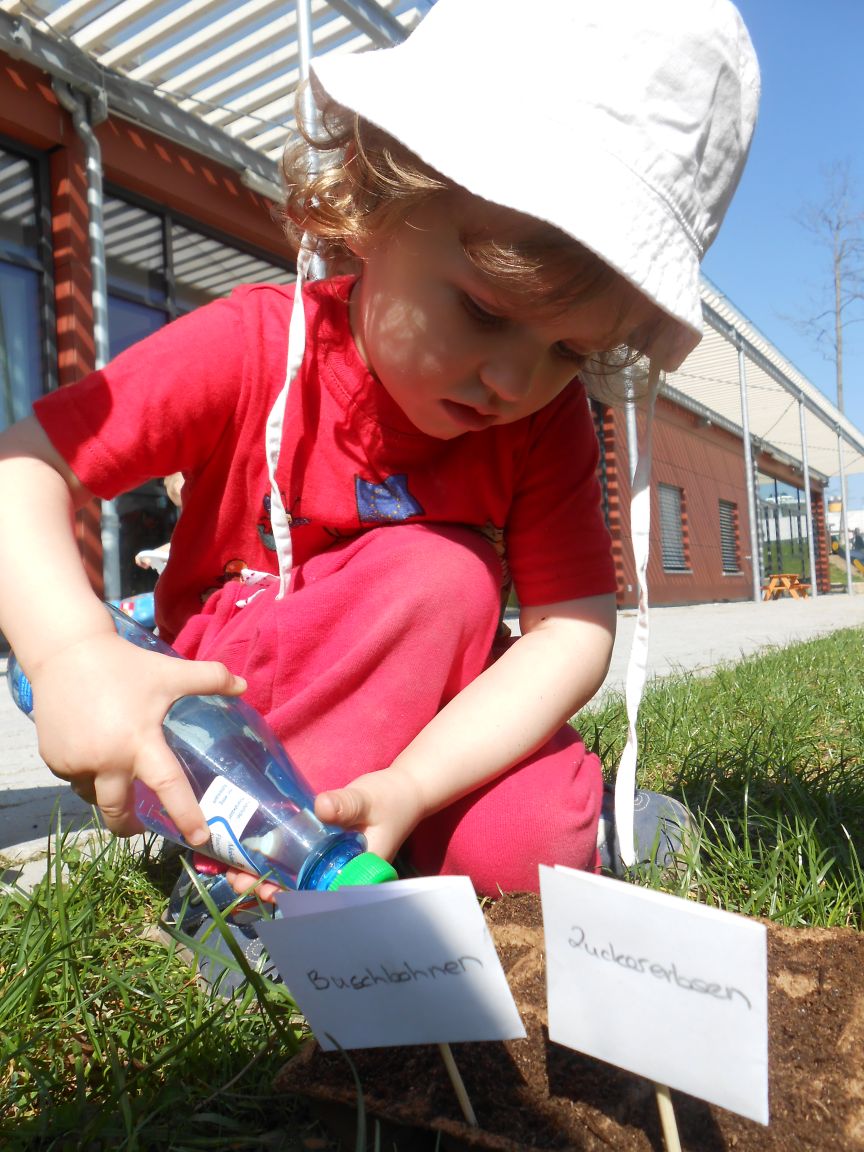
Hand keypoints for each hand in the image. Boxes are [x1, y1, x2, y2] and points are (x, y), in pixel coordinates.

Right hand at [29, 630, 245, 845]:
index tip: (199, 839)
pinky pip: (74, 779)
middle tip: (141, 826)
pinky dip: (85, 776)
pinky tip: (91, 755)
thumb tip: (244, 685)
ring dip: (106, 796)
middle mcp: (106, 760)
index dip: (185, 814)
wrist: (66, 653)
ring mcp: (75, 762)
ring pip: (93, 796)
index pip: (167, 786)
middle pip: (119, 811)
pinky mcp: (53, 759)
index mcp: (139, 742)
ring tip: (116, 782)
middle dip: (130, 827)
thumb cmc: (125, 665)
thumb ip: (210, 679)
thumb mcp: (170, 672)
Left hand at [223, 767, 425, 900]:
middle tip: (239, 882)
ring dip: (265, 877)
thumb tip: (322, 807)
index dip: (292, 899)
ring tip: (235, 873)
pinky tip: (249, 856)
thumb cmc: (391, 799)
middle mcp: (341, 875)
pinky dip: (275, 861)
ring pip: (294, 879)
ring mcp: (331, 864)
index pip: (321, 896)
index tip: (268, 892)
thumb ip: (347, 803)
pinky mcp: (323, 850)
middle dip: (269, 889)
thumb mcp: (369, 800)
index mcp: (356, 874)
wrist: (402, 790)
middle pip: (301, 892)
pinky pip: (296, 862)